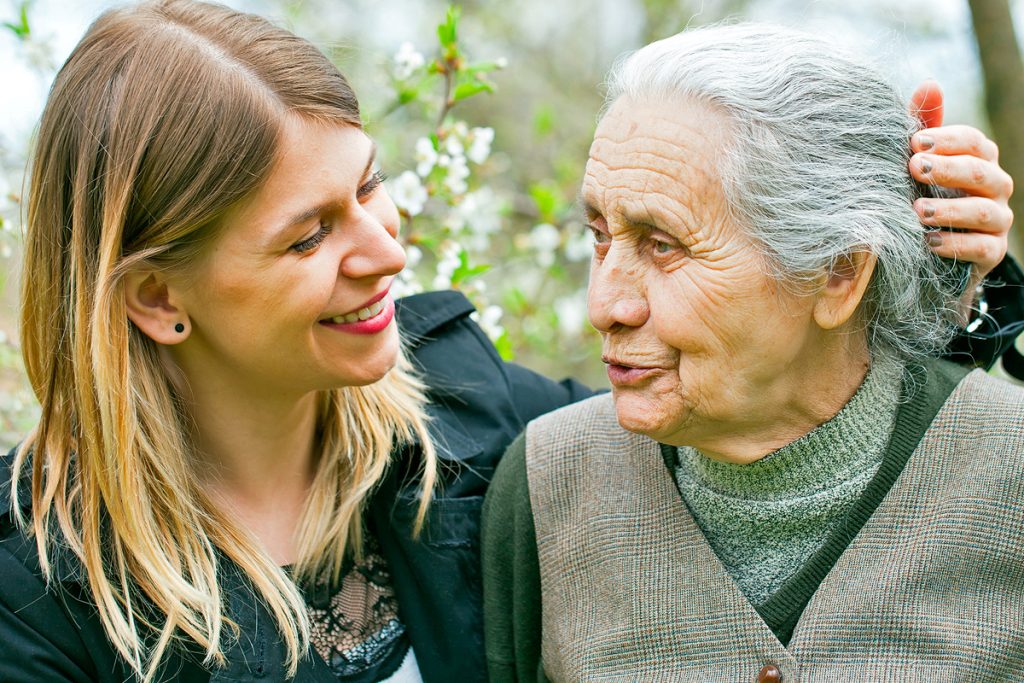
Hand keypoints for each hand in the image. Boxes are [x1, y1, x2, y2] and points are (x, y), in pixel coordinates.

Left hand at [908, 80, 1013, 285]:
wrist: (929, 251)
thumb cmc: (925, 196)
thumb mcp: (919, 164)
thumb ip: (924, 127)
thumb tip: (930, 84)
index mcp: (981, 161)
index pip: (974, 142)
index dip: (946, 140)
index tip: (913, 143)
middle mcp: (996, 187)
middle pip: (980, 172)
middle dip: (947, 169)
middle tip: (913, 169)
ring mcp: (997, 221)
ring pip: (982, 211)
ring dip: (948, 209)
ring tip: (916, 210)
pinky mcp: (992, 253)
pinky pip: (982, 247)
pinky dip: (955, 244)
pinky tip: (928, 241)